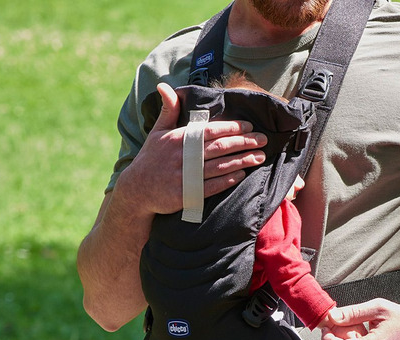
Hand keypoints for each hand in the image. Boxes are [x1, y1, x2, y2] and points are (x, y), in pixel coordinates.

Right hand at [116, 82, 267, 215]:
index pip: (210, 131)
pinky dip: (228, 180)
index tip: (249, 126)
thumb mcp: (157, 132)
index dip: (232, 128)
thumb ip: (168, 110)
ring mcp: (185, 176)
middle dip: (244, 142)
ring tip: (259, 157)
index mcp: (178, 139)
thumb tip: (164, 86)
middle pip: (220, 148)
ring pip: (220, 167)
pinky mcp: (187, 194)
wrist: (137, 190)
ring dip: (242, 161)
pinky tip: (242, 174)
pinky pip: (212, 186)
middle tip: (263, 139)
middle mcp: (183, 156)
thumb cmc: (150, 159)